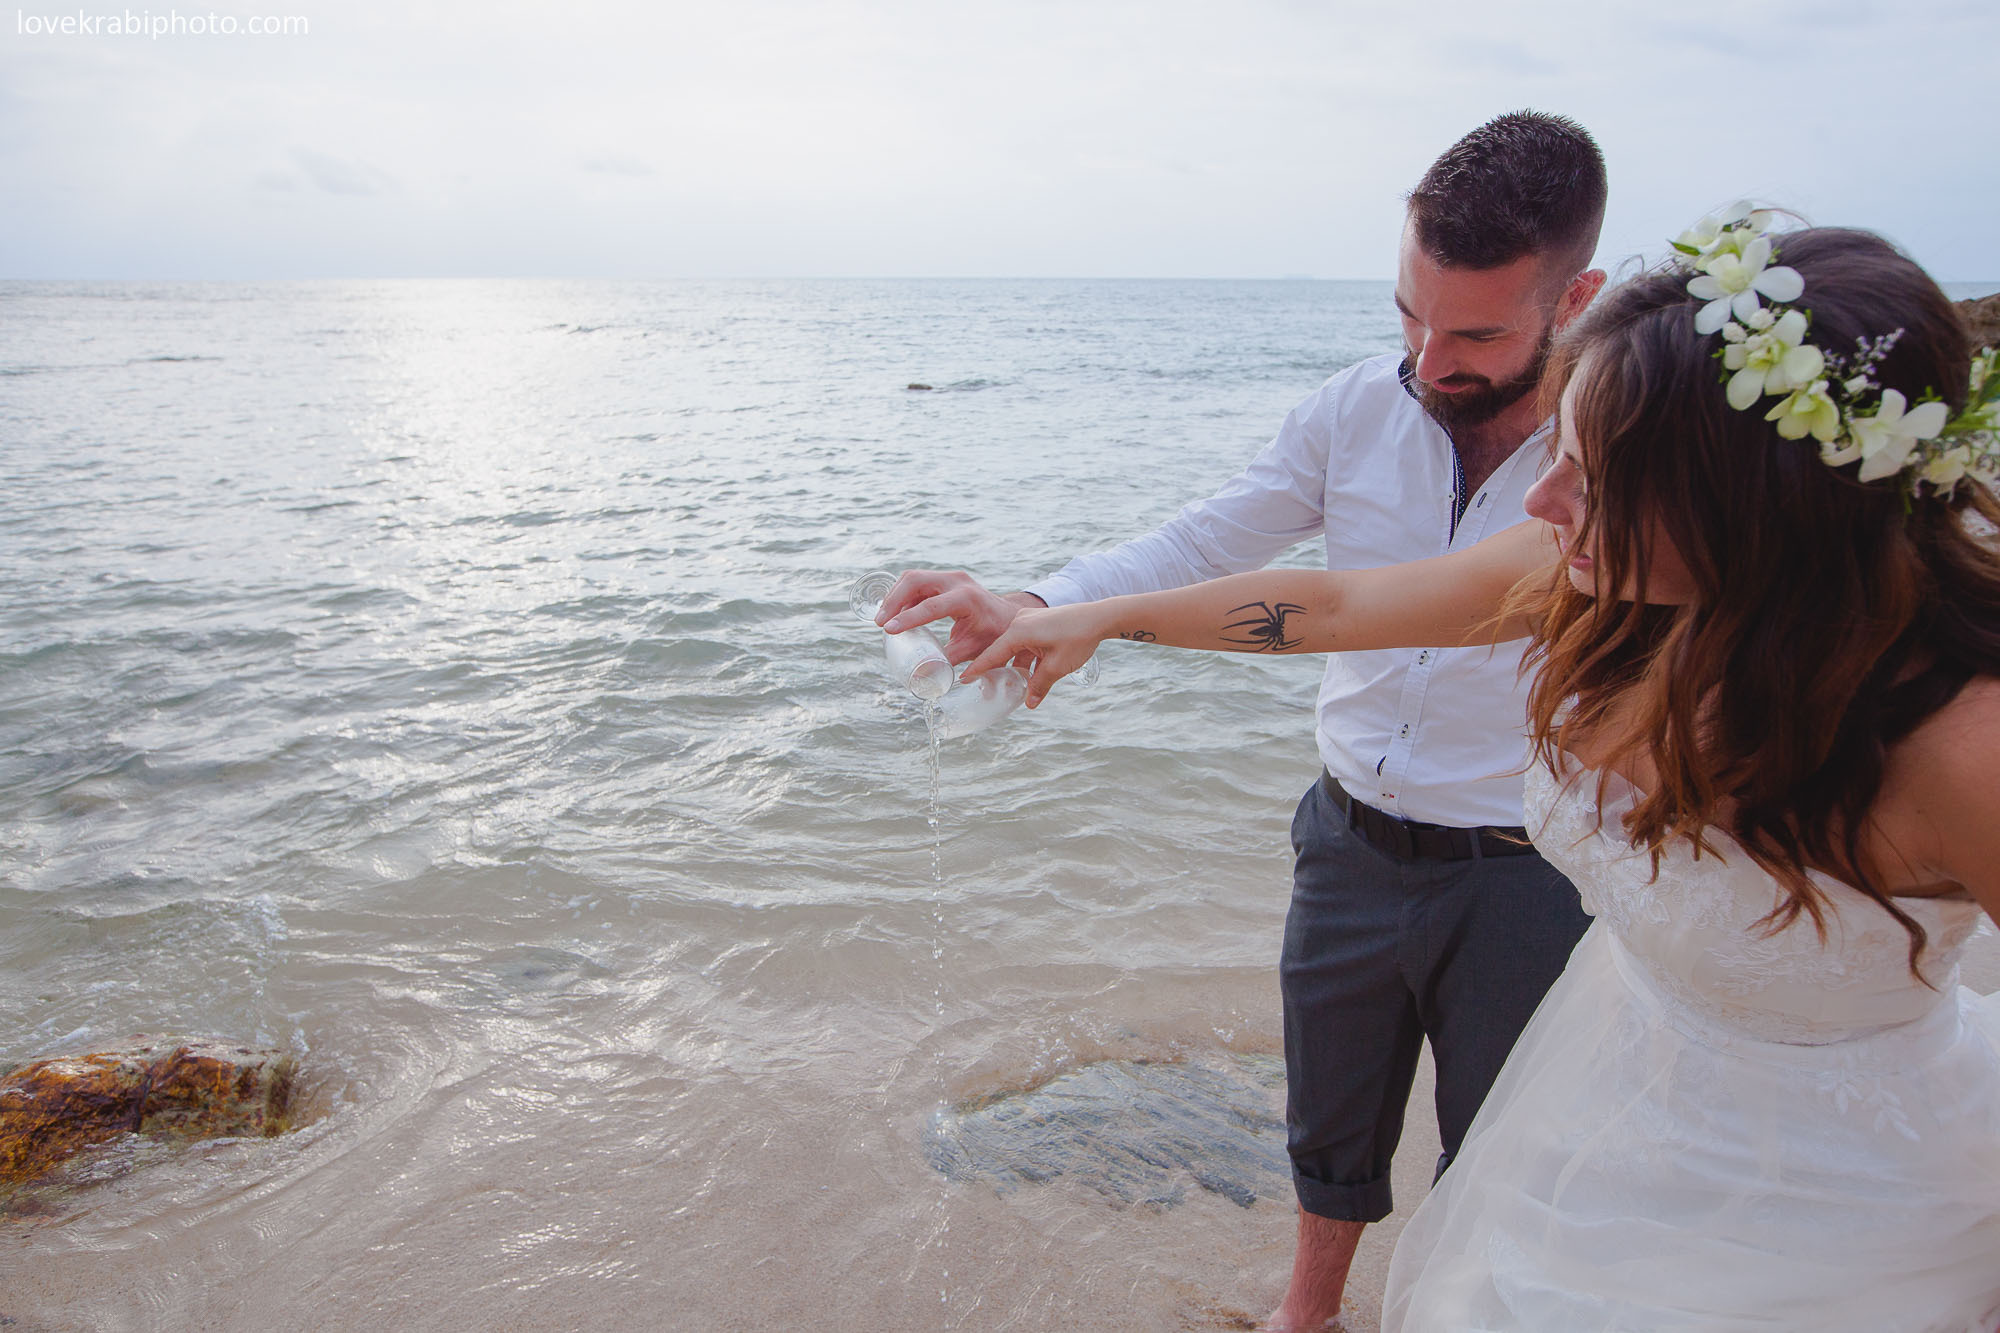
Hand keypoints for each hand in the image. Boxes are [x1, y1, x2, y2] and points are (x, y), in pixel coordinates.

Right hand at [875, 569, 1042, 664]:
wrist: (1009, 616)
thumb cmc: (994, 634)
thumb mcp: (973, 650)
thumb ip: (947, 661)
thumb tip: (922, 678)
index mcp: (967, 599)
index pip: (931, 606)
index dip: (907, 618)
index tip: (887, 629)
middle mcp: (957, 581)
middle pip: (915, 581)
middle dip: (893, 600)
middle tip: (880, 623)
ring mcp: (949, 577)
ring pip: (913, 578)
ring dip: (894, 596)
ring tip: (883, 618)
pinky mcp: (943, 579)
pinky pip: (917, 582)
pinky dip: (902, 595)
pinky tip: (895, 612)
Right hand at [961, 602, 1109, 708]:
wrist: (1100, 617)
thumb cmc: (1078, 638)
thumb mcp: (1057, 667)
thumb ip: (1039, 685)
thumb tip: (1029, 703)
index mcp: (1018, 631)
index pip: (992, 654)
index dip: (978, 669)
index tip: (964, 679)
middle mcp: (1020, 623)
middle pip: (1002, 651)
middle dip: (998, 671)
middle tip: (988, 689)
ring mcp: (1030, 621)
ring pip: (1016, 649)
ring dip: (1016, 666)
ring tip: (1013, 686)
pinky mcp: (1039, 623)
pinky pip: (1026, 643)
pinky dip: (1027, 658)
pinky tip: (1030, 674)